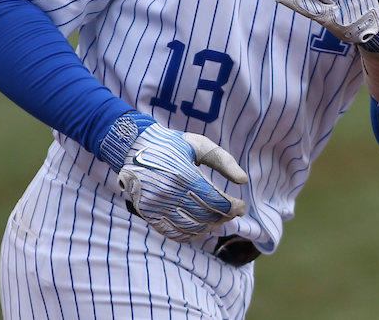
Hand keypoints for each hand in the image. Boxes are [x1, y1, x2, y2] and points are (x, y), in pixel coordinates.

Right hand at [102, 116, 248, 242]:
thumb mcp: (200, 145)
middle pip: (205, 216)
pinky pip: (172, 233)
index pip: (215, 202)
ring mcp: (156, 206)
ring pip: (191, 228)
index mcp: (184, 175)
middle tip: (232, 212)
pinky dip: (190, 235)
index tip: (242, 207)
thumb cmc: (172, 144)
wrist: (134, 147)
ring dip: (209, 227)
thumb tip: (243, 180)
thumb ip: (224, 161)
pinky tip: (200, 228)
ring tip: (218, 219)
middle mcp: (169, 193)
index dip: (233, 208)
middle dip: (224, 217)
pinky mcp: (148, 213)